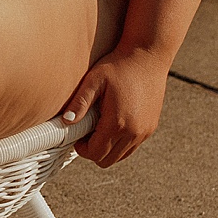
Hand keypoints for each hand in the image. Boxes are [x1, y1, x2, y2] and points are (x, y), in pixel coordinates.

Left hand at [59, 47, 169, 167]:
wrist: (148, 56)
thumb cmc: (119, 66)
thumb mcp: (94, 81)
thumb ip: (80, 102)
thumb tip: (66, 121)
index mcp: (117, 123)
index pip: (96, 154)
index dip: (82, 149)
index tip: (77, 136)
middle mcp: (134, 132)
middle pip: (107, 160)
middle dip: (93, 151)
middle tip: (86, 133)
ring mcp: (145, 131)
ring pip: (121, 156)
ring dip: (108, 148)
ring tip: (100, 127)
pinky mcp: (151, 127)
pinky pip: (132, 146)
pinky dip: (120, 143)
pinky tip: (113, 124)